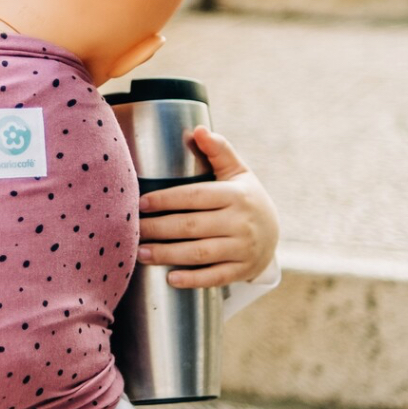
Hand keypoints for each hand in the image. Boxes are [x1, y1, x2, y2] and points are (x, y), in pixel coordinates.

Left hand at [135, 126, 278, 289]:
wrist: (274, 234)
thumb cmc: (245, 198)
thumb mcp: (238, 172)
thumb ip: (219, 150)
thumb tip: (199, 129)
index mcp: (236, 195)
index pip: (195, 196)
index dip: (166, 199)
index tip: (141, 202)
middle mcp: (240, 223)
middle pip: (192, 226)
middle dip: (158, 229)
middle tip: (132, 230)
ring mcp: (243, 249)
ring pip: (200, 254)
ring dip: (167, 254)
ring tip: (140, 253)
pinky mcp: (242, 270)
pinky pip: (215, 277)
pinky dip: (193, 279)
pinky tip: (170, 278)